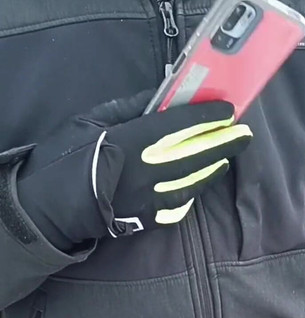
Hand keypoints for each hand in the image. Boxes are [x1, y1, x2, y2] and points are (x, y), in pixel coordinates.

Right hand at [16, 91, 251, 247]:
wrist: (47, 208)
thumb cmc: (64, 159)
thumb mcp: (91, 121)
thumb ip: (129, 108)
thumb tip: (161, 97)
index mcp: (132, 141)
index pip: (180, 125)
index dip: (207, 117)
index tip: (228, 110)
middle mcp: (146, 171)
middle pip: (195, 154)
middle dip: (223, 143)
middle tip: (244, 135)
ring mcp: (148, 199)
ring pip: (192, 182)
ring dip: (213, 168)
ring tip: (227, 157)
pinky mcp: (145, 220)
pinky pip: (177, 208)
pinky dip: (191, 195)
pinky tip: (199, 186)